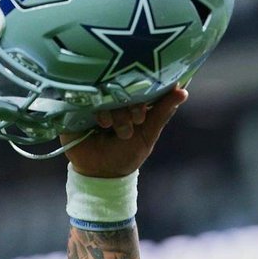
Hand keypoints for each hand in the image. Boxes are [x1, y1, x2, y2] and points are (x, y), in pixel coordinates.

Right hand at [63, 86, 187, 177]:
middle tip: (133, 121)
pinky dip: (95, 110)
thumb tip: (183, 91)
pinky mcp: (74, 108)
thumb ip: (162, 113)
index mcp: (129, 100)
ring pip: (104, 93)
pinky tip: (101, 122)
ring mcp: (92, 101)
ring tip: (111, 127)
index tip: (144, 113)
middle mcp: (111, 97)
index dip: (143, 95)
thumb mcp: (147, 135)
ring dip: (113, 111)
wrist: (100, 173)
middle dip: (129, 106)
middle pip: (120, 87)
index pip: (138, 84)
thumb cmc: (126, 154)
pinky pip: (83, 99)